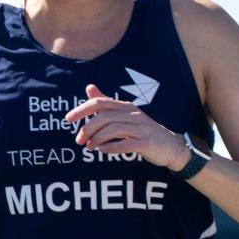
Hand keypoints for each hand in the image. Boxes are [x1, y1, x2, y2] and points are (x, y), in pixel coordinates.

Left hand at [65, 84, 188, 168]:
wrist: (170, 146)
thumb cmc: (142, 130)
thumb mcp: (124, 114)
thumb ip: (106, 103)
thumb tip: (89, 87)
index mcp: (125, 107)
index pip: (100, 103)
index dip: (82, 110)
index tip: (68, 119)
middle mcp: (133, 114)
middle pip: (104, 117)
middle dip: (87, 128)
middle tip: (79, 140)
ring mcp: (141, 128)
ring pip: (113, 129)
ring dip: (97, 139)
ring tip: (89, 147)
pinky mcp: (147, 143)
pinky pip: (125, 144)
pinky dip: (111, 148)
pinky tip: (102, 151)